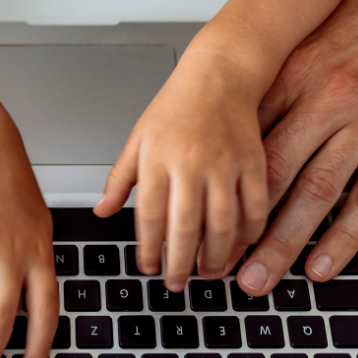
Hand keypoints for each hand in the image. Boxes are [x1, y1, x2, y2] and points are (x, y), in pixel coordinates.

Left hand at [95, 46, 268, 290]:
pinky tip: (240, 246)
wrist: (220, 74)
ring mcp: (225, 165)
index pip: (148, 216)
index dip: (147, 248)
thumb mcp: (138, 138)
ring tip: (207, 273)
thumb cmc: (176, 107)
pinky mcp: (254, 163)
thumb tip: (102, 210)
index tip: (147, 267)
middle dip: (179, 263)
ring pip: (222, 224)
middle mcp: (191, 164)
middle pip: (185, 227)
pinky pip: (255, 208)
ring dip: (215, 257)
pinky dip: (249, 233)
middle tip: (177, 283)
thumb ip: (120, 178)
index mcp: (158, 159)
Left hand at [235, 0, 357, 295]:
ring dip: (288, 241)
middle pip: (278, 176)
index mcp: (293, 80)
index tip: (201, 224)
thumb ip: (255, 103)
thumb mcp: (289, 56)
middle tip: (220, 265)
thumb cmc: (343, 33)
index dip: (220, 191)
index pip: (247, 147)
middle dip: (246, 228)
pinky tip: (321, 264)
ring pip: (321, 192)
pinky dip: (344, 236)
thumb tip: (211, 153)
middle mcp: (330, 101)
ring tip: (262, 275)